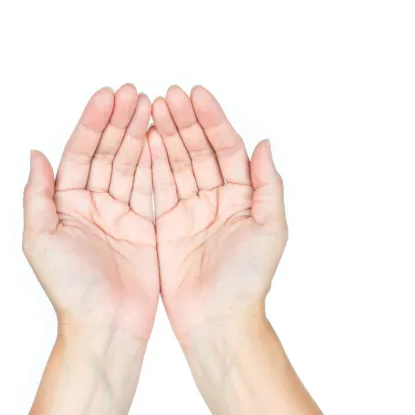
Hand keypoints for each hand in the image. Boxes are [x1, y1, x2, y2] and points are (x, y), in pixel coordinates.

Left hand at [23, 85, 158, 341]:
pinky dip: (157, 163)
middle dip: (119, 121)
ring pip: (130, 165)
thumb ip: (37, 195)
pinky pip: (151, 188)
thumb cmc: (69, 290)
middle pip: (107, 153)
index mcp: (66, 205)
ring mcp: (120, 216)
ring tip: (151, 105)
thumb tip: (35, 154)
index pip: (80, 154)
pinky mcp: (144, 229)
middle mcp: (92, 206)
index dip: (93, 124)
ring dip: (138, 135)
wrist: (105, 327)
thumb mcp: (41, 240)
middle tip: (135, 92)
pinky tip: (162, 138)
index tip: (108, 96)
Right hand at [147, 86, 287, 342]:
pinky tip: (144, 140)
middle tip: (168, 93)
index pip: (225, 148)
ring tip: (152, 106)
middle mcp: (216, 199)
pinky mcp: (166, 226)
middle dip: (184, 120)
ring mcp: (190, 211)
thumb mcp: (270, 229)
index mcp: (242, 197)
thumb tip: (263, 144)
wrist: (218, 321)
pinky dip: (150, 163)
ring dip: (166, 134)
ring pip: (176, 163)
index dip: (212, 120)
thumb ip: (267, 185)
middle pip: (198, 150)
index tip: (196, 95)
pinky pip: (157, 187)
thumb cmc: (249, 281)